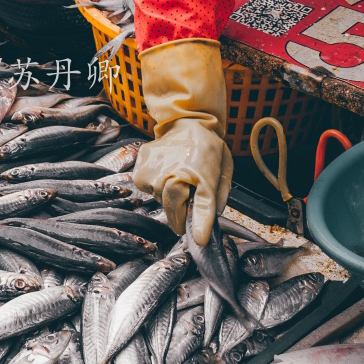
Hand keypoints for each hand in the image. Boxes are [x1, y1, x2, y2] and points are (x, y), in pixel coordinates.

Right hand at [134, 119, 233, 245]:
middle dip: (180, 212)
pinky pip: (146, 188)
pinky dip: (155, 185)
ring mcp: (153, 171)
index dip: (200, 226)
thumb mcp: (223, 173)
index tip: (200, 241)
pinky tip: (165, 171)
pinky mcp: (140, 168)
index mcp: (200, 173)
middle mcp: (173, 173)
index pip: (201, 206)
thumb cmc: (208, 150)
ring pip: (158, 199)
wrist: (187, 123)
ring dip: (167, 195)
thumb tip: (205, 225)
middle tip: (187, 196)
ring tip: (177, 175)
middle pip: (172, 209)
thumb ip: (217, 200)